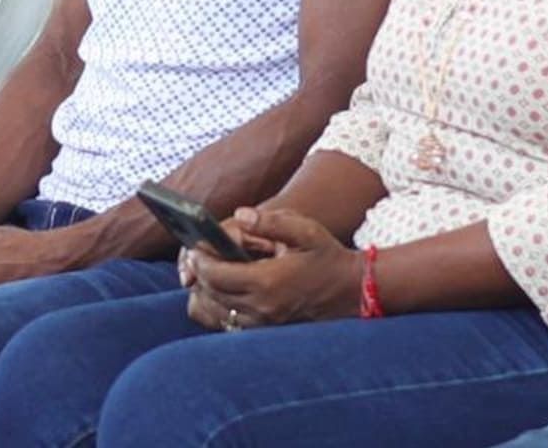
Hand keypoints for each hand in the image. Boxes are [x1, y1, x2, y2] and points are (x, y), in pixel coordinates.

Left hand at [185, 207, 360, 330]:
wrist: (352, 292)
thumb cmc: (326, 257)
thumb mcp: (305, 230)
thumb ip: (271, 221)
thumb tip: (240, 215)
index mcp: (268, 282)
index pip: (215, 275)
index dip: (199, 259)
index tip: (195, 245)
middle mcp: (261, 308)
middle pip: (208, 293)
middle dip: (198, 272)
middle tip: (196, 253)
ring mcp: (261, 325)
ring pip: (211, 312)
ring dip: (203, 291)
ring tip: (207, 270)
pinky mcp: (263, 333)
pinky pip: (224, 325)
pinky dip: (214, 308)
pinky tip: (220, 290)